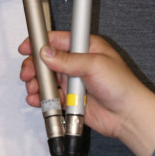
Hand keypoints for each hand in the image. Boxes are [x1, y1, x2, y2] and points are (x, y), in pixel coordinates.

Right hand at [19, 31, 154, 155]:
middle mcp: (77, 63)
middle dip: (34, 66)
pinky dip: (41, 98)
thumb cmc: (122, 85)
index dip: (40, 42)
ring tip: (33, 89)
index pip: (57, 40)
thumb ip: (68, 60)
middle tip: (28, 74)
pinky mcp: (71, 99)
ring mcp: (73, 81)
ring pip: (46, 79)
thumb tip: (46, 53)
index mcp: (85, 47)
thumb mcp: (94, 65)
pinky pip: (51, 96)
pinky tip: (36, 99)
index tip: (26, 48)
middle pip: (47, 60)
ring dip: (36, 83)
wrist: (128, 116)